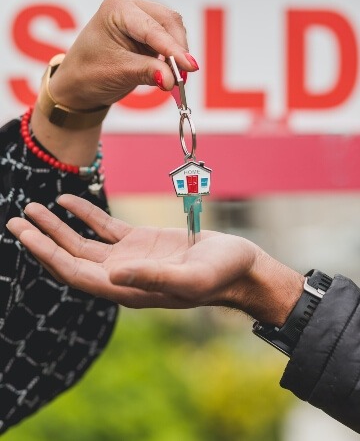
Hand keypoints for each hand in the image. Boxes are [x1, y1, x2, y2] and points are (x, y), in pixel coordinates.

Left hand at [6, 195, 302, 323]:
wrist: (240, 266)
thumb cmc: (221, 274)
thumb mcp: (191, 277)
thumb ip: (152, 278)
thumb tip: (111, 274)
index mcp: (128, 288)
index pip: (76, 273)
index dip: (47, 255)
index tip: (24, 235)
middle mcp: (121, 275)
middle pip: (71, 258)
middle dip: (42, 240)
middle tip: (16, 220)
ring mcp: (129, 258)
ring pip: (83, 243)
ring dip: (57, 227)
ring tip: (32, 209)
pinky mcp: (139, 242)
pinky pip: (104, 228)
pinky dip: (85, 214)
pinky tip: (68, 201)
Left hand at [49, 0, 198, 109]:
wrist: (79, 83)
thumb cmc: (88, 73)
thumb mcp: (117, 72)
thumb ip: (146, 72)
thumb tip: (172, 79)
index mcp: (117, 8)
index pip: (152, 28)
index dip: (173, 48)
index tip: (190, 67)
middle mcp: (131, 6)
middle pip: (168, 22)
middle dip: (177, 50)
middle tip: (182, 78)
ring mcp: (141, 16)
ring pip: (173, 30)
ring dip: (177, 54)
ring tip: (175, 78)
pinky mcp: (149, 31)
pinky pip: (170, 40)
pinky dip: (173, 57)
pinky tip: (170, 73)